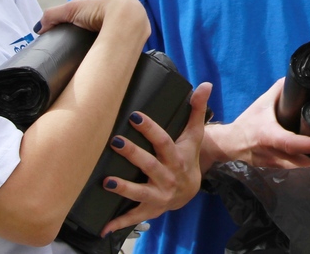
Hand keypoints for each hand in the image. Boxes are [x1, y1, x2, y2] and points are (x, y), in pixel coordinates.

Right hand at [38, 0, 149, 40]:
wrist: (126, 22)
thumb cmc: (100, 11)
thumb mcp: (71, 10)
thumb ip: (52, 15)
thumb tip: (38, 27)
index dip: (84, 10)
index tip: (79, 22)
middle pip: (106, 10)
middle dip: (99, 19)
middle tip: (89, 32)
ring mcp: (134, 13)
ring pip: (119, 21)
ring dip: (112, 29)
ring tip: (101, 40)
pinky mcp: (141, 28)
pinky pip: (129, 33)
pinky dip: (122, 38)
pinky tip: (115, 44)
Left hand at [98, 82, 213, 236]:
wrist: (191, 190)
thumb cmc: (187, 156)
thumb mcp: (194, 134)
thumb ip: (196, 109)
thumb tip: (205, 84)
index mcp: (176, 157)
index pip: (163, 142)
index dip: (150, 129)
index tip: (135, 116)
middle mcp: (168, 177)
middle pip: (149, 165)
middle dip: (133, 154)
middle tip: (115, 141)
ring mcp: (159, 195)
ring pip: (140, 192)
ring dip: (124, 188)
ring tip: (106, 181)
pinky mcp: (150, 209)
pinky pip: (134, 217)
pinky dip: (119, 223)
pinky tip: (104, 226)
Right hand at [200, 78, 309, 171]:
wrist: (229, 146)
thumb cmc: (247, 124)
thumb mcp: (260, 105)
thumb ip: (278, 91)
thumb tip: (295, 79)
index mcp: (269, 137)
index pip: (290, 143)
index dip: (309, 144)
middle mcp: (274, 156)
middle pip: (302, 166)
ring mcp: (276, 169)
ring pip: (302, 176)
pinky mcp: (279, 175)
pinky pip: (299, 179)